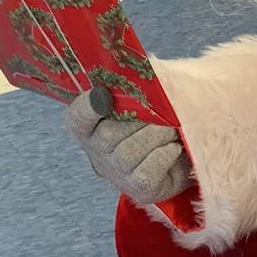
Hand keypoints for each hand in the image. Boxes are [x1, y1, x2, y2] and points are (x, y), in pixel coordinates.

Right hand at [65, 87, 191, 205]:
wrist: (179, 155)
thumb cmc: (152, 121)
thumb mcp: (142, 98)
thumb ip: (136, 83)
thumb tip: (146, 66)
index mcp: (89, 126)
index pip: (78, 118)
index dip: (87, 107)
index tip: (102, 95)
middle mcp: (97, 153)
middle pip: (109, 136)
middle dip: (142, 121)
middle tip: (163, 113)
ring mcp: (116, 174)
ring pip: (130, 152)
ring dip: (158, 135)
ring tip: (171, 129)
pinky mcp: (139, 189)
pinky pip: (149, 168)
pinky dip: (166, 153)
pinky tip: (172, 148)